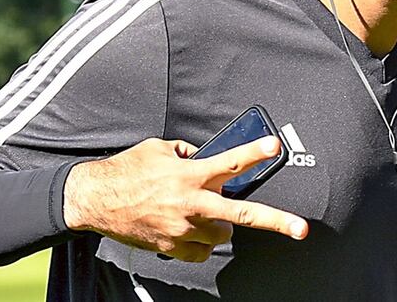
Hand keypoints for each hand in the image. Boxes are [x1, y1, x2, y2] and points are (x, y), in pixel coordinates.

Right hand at [63, 137, 307, 261]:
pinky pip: (201, 249)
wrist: (95, 200)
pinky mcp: (173, 247)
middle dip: (276, 221)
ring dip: (219, 222)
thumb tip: (204, 157)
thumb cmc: (127, 171)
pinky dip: (200, 239)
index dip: (254, 153)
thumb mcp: (159, 148)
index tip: (275, 147)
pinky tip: (186, 226)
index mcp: (189, 175)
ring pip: (222, 232)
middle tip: (301, 229)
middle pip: (242, 213)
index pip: (229, 162)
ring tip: (200, 210)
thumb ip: (187, 152)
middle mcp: (190, 204)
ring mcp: (183, 229)